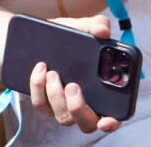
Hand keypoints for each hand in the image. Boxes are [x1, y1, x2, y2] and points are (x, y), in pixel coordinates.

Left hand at [28, 16, 122, 133]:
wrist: (37, 36)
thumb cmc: (67, 36)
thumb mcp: (81, 27)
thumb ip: (95, 25)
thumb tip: (103, 30)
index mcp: (102, 91)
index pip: (114, 115)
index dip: (113, 122)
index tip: (106, 120)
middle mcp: (84, 104)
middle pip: (87, 124)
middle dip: (79, 109)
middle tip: (73, 86)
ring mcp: (63, 106)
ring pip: (63, 117)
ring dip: (57, 94)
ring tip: (52, 71)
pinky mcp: (44, 103)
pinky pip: (41, 104)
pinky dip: (38, 87)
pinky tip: (40, 69)